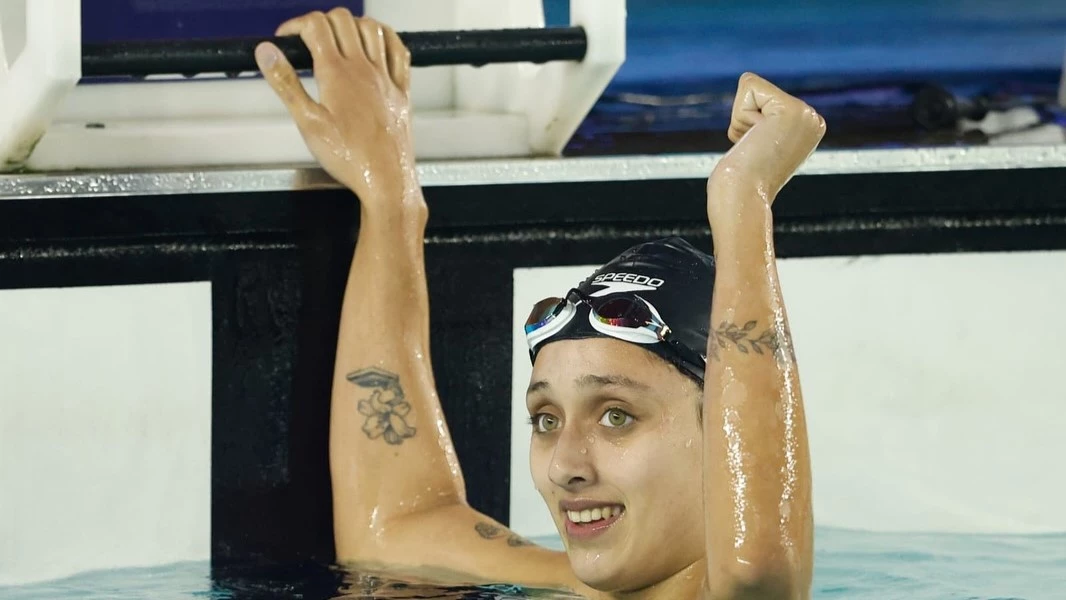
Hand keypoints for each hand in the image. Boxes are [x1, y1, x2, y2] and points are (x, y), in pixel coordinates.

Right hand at [255, 9, 416, 206]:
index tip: (286, 38)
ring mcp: (386, 77)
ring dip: (352, 24)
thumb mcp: (307, 122)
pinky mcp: (402, 90)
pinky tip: (378, 40)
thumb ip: (285, 83)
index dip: (296, 25)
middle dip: (320, 20)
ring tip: (338, 36)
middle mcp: (364, 69)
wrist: (386, 179)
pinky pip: (399, 51)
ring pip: (372, 29)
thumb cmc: (349, 157)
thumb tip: (266, 51)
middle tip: (308, 37)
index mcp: (337, 74)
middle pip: (343, 20)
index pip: (316, 25)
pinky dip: (386, 37)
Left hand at [709, 73, 825, 216]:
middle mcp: (813, 118)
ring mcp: (807, 113)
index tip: (756, 151)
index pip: (761, 99)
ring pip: (751, 87)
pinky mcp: (791, 109)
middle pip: (756, 90)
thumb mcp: (756, 147)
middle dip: (743, 120)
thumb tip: (752, 113)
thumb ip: (761, 127)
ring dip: (741, 120)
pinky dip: (740, 115)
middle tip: (754, 151)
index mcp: (808, 128)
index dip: (746, 124)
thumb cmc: (740, 182)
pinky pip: (749, 85)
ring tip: (754, 148)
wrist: (743, 200)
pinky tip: (753, 141)